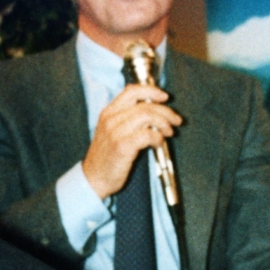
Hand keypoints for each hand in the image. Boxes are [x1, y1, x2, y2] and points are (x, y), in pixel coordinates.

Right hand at [82, 84, 182, 199]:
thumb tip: (151, 109)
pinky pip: (147, 135)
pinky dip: (158, 138)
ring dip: (164, 123)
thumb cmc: (106, 157)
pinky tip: (158, 144)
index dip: (152, 91)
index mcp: (108, 112)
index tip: (165, 97)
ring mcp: (115, 132)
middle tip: (176, 120)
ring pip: (147, 116)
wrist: (93, 178)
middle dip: (166, 112)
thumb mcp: (110, 130)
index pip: (132, 91)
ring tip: (168, 133)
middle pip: (145, 105)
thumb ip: (126, 118)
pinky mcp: (122, 146)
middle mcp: (110, 119)